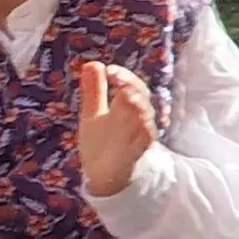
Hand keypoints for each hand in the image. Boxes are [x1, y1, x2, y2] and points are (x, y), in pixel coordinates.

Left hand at [77, 62, 158, 195]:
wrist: (102, 174)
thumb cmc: (102, 141)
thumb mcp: (93, 113)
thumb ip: (94, 91)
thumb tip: (92, 63)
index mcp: (124, 107)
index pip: (129, 86)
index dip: (123, 76)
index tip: (108, 69)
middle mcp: (134, 118)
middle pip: (140, 97)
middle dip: (131, 85)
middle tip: (116, 76)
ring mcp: (137, 135)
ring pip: (146, 117)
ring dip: (139, 105)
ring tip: (128, 94)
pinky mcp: (136, 153)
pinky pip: (145, 141)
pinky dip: (144, 131)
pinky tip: (140, 122)